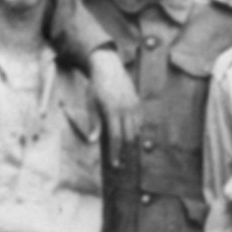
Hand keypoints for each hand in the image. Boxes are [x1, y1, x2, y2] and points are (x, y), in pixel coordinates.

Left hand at [87, 48, 139, 165]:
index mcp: (112, 110)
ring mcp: (134, 106)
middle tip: (121, 163)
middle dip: (125, 152)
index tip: (115, 164)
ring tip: (127, 154)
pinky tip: (131, 138)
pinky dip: (136, 131)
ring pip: (136, 130)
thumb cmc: (96, 87)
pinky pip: (140, 122)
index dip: (116, 152)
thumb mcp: (91, 103)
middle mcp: (126, 109)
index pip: (116, 137)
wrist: (108, 68)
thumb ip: (94, 122)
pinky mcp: (138, 103)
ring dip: (132, 143)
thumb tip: (92, 141)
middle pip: (129, 137)